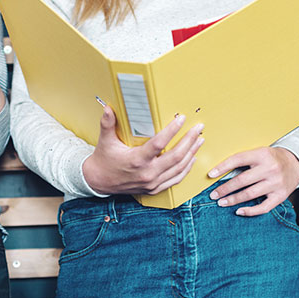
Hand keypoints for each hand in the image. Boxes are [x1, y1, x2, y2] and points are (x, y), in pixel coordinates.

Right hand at [83, 106, 204, 194]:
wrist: (99, 181)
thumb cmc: (104, 159)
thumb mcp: (105, 141)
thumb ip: (107, 123)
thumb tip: (108, 108)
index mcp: (136, 160)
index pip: (159, 143)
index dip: (172, 130)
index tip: (182, 118)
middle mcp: (147, 173)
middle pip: (176, 156)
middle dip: (190, 140)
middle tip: (198, 128)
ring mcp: (152, 183)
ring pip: (179, 168)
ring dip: (192, 153)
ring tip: (199, 140)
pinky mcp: (154, 189)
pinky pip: (176, 179)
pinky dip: (186, 168)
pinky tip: (192, 158)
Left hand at [207, 147, 298, 215]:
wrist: (296, 163)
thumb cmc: (271, 158)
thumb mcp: (259, 153)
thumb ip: (244, 161)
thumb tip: (220, 172)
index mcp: (262, 154)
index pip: (238, 160)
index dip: (222, 167)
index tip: (210, 175)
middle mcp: (270, 168)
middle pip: (242, 180)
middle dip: (225, 189)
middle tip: (213, 194)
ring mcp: (276, 183)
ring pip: (250, 194)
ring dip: (233, 200)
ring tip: (221, 202)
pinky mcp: (281, 195)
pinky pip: (263, 207)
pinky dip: (250, 211)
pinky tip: (239, 211)